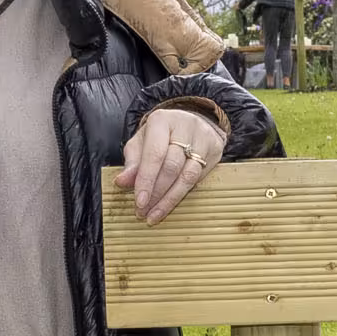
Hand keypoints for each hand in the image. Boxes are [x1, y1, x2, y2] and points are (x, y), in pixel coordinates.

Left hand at [116, 101, 227, 224]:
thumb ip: (132, 163)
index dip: (146, 180)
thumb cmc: (160, 135)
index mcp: (162, 121)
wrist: (189, 123)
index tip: (139, 202)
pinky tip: (169, 205)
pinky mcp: (215, 152)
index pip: (154, 154)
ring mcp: (203, 139)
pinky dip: (181, 194)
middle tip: (143, 212)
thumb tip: (121, 182)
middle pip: (172, 166)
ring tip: (154, 215)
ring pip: (188, 176)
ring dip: (170, 199)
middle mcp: (185, 127)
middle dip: (157, 193)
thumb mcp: (142, 143)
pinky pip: (198, 179)